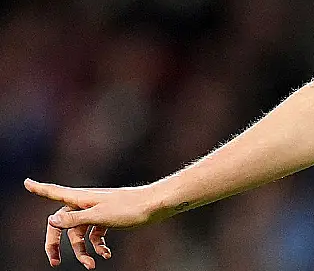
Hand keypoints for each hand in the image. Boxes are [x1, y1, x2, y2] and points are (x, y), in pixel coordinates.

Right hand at [24, 178, 164, 267]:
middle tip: (54, 262)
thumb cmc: (129, 208)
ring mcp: (97, 212)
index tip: (26, 182)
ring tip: (91, 265)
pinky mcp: (108, 219)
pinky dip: (98, 246)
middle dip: (57, 244)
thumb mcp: (99, 216)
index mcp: (81, 198)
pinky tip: (106, 255)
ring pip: (80, 234)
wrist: (156, 206)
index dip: (39, 188)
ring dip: (83, 251)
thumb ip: (75, 219)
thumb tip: (52, 219)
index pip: (54, 192)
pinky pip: (95, 235)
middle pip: (63, 224)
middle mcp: (86, 203)